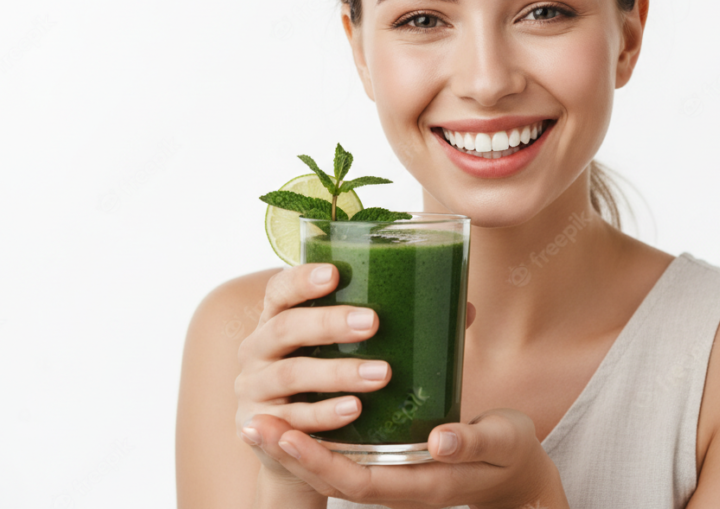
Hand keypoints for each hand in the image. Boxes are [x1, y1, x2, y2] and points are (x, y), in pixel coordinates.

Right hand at [234, 262, 476, 491]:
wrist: (298, 446)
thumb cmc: (331, 377)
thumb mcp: (352, 347)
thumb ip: (396, 324)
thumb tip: (465, 308)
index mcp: (279, 317)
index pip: (280, 288)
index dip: (302, 278)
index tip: (335, 273)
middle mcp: (258, 348)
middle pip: (284, 328)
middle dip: (328, 323)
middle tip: (373, 322)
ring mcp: (254, 389)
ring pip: (290, 374)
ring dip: (336, 373)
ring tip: (381, 374)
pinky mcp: (261, 427)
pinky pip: (293, 419)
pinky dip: (324, 414)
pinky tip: (354, 410)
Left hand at [241, 408, 566, 508]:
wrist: (515, 472)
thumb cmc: (510, 453)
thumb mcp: (502, 443)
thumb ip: (471, 442)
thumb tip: (439, 441)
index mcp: (423, 485)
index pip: (360, 481)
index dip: (321, 462)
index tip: (288, 436)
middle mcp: (399, 487)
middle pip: (334, 478)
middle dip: (291, 455)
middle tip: (253, 424)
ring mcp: (393, 476)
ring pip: (333, 469)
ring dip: (294, 448)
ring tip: (257, 421)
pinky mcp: (391, 460)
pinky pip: (345, 457)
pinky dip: (315, 441)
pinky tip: (294, 414)